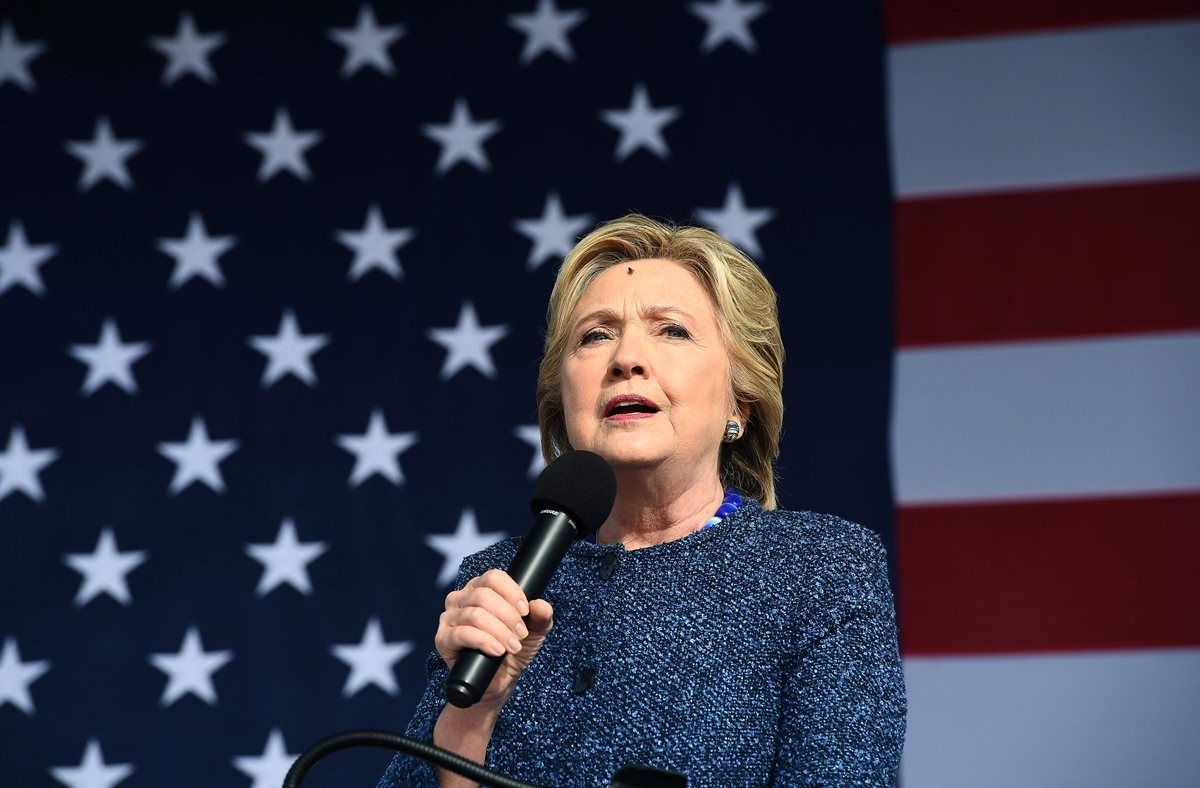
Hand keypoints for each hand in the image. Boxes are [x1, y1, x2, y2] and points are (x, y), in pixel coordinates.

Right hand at [435, 568, 554, 709]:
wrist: (498, 681)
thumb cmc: (513, 650)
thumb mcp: (534, 632)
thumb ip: (541, 616)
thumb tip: (540, 606)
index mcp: (480, 588)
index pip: (493, 577)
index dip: (511, 592)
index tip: (525, 611)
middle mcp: (461, 599)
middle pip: (484, 595)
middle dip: (508, 616)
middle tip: (521, 634)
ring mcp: (449, 618)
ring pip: (475, 615)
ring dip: (499, 631)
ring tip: (513, 646)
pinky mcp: (443, 639)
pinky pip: (462, 634)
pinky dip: (484, 641)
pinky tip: (497, 650)